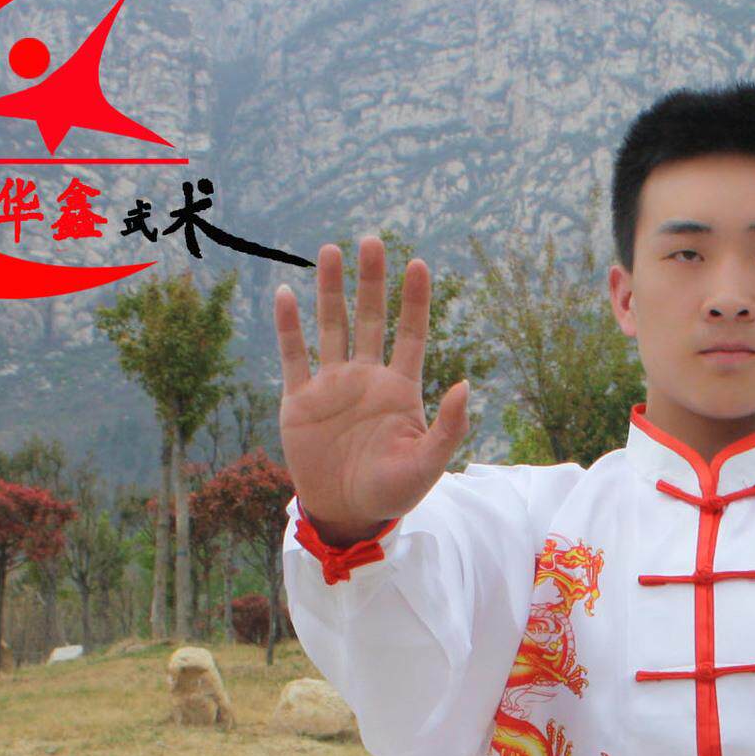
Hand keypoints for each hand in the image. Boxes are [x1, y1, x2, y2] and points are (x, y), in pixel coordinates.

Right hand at [274, 237, 466, 544]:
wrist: (347, 514)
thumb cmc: (393, 493)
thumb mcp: (428, 465)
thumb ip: (449, 427)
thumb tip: (467, 385)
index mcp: (400, 390)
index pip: (411, 334)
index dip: (415, 301)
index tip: (418, 265)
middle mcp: (366, 379)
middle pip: (370, 319)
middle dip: (371, 282)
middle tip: (373, 240)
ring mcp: (332, 386)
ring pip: (331, 327)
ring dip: (331, 291)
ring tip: (331, 251)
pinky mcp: (301, 400)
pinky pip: (294, 356)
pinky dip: (289, 327)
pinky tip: (287, 294)